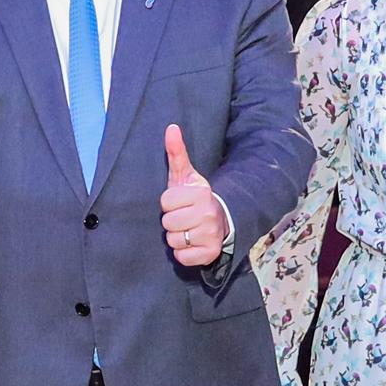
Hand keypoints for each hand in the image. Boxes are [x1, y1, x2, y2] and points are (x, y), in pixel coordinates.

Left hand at [159, 126, 228, 266]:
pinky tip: (192, 244)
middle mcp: (208, 213)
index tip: (180, 203)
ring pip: (173, 241)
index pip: (165, 202)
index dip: (169, 203)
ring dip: (177, 238)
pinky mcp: (210, 253)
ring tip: (188, 230)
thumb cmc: (195, 198)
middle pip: (167, 223)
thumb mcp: (186, 175)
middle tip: (184, 217)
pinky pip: (182, 258)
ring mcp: (210, 235)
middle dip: (172, 221)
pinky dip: (184, 254)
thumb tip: (171, 127)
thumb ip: (176, 153)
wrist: (220, 220)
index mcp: (201, 193)